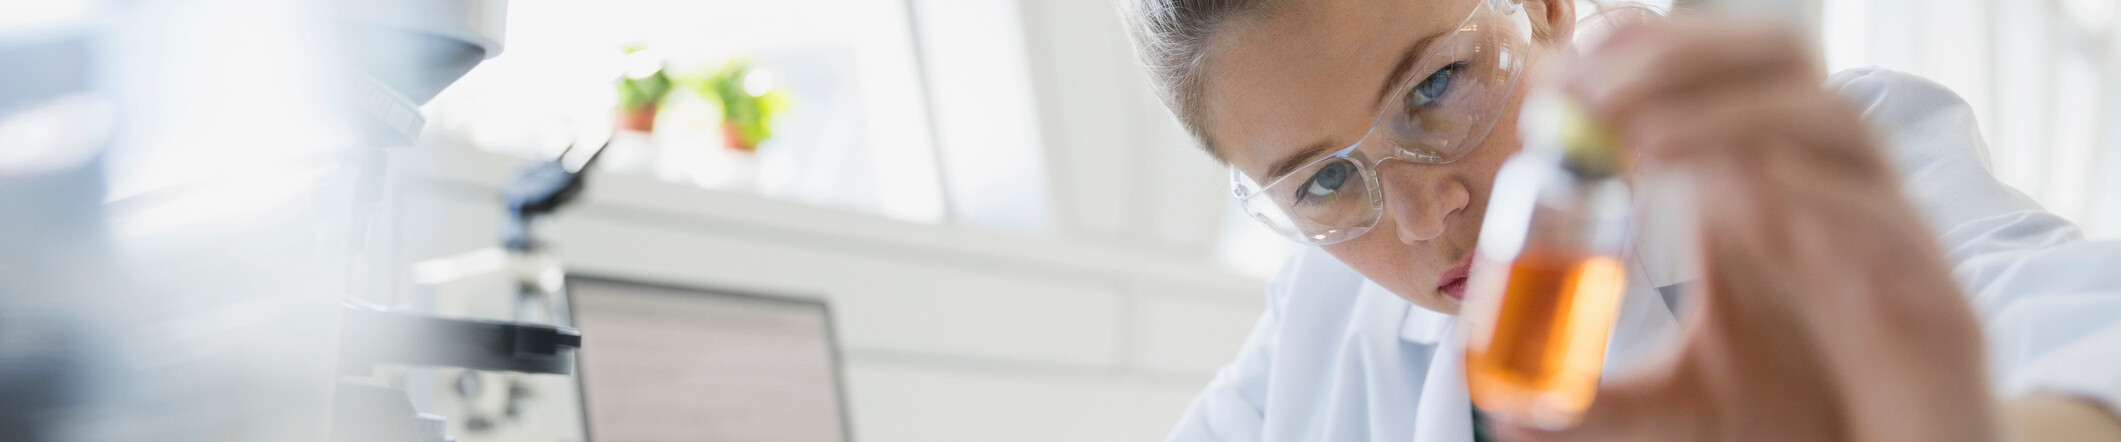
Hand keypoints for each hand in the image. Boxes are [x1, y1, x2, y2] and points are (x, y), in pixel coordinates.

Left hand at [1494, 20, 1996, 441]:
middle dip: (1681, 62)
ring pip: (1833, 122)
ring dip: (1732, 117)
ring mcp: (1885, 235)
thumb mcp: (1679, 404)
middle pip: (1777, 65)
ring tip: (1642, 144)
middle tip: (1586, 102)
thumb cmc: (1802, 425)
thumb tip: (1507, 410)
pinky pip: (1881, 217)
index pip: (1720, 74)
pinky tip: (1739, 194)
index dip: (1648, 54)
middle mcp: (1831, 192)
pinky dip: (1811, 194)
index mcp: (1770, 193)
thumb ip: (1596, 400)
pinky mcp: (1930, 294)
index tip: (1561, 77)